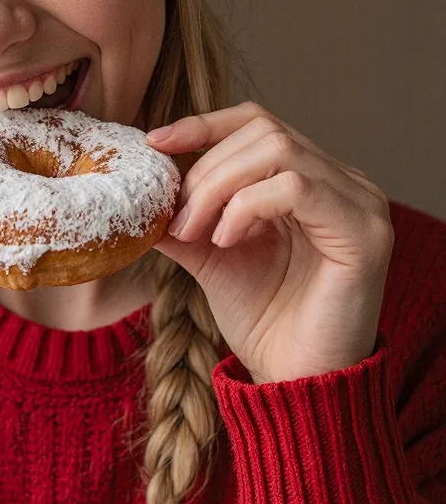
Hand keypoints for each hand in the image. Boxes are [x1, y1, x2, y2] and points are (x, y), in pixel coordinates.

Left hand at [149, 102, 394, 383]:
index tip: (155, 143)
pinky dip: (248, 206)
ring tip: (195, 232)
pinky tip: (226, 241)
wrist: (295, 380)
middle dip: (205, 169)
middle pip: (264, 131)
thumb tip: (138, 190)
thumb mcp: (209, 255)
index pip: (257, 123)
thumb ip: (182, 217)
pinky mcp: (365, 232)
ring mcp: (360, 202)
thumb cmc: (263, 320)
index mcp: (311, 179)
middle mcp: (343, 181)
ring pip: (278, 150)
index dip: (204, 125)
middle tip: (176, 217)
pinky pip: (297, 187)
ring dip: (220, 186)